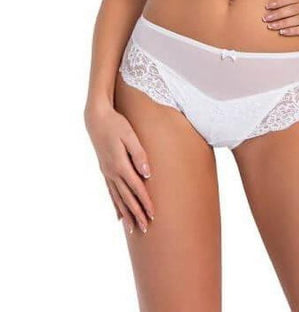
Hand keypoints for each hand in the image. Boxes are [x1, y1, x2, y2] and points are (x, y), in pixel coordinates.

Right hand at [84, 102, 154, 234]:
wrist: (96, 118)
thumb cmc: (116, 124)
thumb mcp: (130, 135)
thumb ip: (139, 154)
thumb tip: (147, 174)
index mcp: (120, 164)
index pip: (136, 188)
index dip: (145, 202)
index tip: (153, 215)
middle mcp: (112, 172)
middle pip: (127, 198)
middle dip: (137, 214)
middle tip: (146, 229)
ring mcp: (107, 172)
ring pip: (118, 198)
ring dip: (126, 214)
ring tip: (132, 229)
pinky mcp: (105, 170)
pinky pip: (111, 192)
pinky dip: (115, 205)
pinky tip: (118, 215)